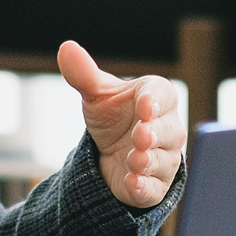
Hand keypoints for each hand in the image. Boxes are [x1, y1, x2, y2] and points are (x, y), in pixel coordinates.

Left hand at [57, 40, 184, 208]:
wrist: (110, 154)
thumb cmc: (113, 117)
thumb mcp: (97, 95)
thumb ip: (84, 74)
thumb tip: (66, 47)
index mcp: (157, 98)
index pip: (162, 95)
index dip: (155, 100)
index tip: (145, 104)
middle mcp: (168, 128)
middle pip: (169, 130)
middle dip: (155, 133)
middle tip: (141, 134)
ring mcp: (164, 159)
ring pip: (163, 161)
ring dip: (149, 160)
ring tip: (134, 159)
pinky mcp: (154, 186)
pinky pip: (154, 188)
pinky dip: (144, 187)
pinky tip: (132, 182)